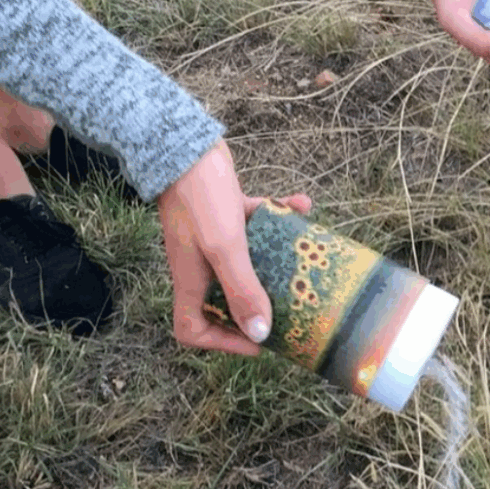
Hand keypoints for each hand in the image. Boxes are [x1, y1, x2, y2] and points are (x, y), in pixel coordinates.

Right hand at [156, 139, 311, 354]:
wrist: (184, 144)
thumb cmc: (200, 198)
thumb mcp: (226, 248)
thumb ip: (243, 290)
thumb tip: (261, 335)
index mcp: (192, 280)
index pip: (193, 329)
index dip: (222, 343)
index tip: (258, 341)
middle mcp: (200, 263)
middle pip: (226, 300)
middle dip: (259, 306)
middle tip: (292, 307)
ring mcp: (213, 238)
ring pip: (248, 262)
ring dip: (277, 259)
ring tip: (305, 258)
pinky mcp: (227, 213)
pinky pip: (257, 224)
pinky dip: (279, 216)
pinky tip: (301, 203)